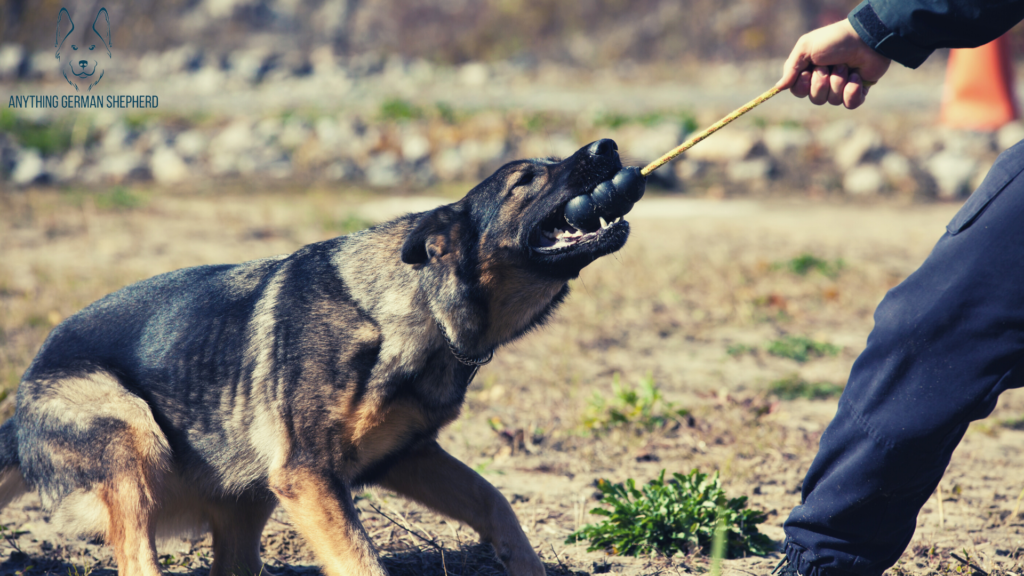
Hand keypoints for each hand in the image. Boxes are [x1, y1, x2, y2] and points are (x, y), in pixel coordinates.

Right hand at [776, 19, 891, 108]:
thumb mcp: (806, 47)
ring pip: (833, 101)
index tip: (807, 72)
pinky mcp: (857, 91)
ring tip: (846, 66)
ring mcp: (841, 88)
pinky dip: (852, 91)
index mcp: (809, 71)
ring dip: (839, 82)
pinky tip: (856, 76)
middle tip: (830, 65)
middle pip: (815, 99)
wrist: (865, 38)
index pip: (798, 91)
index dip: (802, 86)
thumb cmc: (834, 40)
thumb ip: (791, 67)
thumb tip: (778, 88)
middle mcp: (823, 81)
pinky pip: (850, 104)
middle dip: (822, 82)